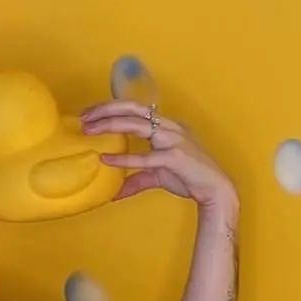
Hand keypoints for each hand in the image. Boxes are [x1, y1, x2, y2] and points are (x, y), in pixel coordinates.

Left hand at [81, 100, 236, 207]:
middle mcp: (170, 127)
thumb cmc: (190, 178)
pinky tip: (107, 158)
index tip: (90, 113)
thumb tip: (115, 193)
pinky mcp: (175, 158)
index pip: (135, 108)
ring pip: (137, 124)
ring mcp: (173, 140)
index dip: (111, 107)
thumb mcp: (158, 176)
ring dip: (111, 124)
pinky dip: (125, 157)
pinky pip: (146, 157)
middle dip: (106, 109)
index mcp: (166, 125)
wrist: (216, 190)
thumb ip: (137, 179)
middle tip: (83, 117)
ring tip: (89, 129)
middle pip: (133, 108)